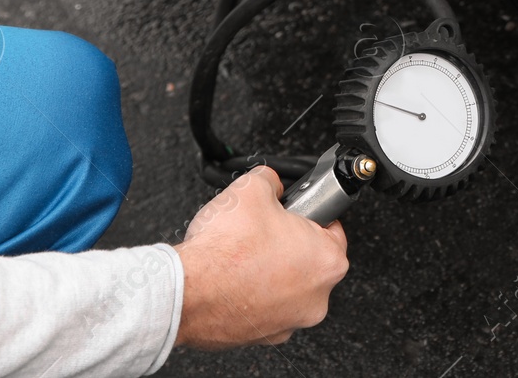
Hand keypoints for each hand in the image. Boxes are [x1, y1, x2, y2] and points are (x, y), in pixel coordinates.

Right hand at [173, 167, 349, 348]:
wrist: (185, 292)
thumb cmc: (224, 251)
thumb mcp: (252, 187)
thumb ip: (272, 181)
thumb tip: (271, 182)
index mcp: (327, 261)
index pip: (332, 227)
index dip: (309, 212)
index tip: (293, 212)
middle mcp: (316, 298)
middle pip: (309, 260)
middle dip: (288, 243)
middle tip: (263, 232)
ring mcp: (289, 322)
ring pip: (287, 287)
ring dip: (270, 272)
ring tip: (244, 256)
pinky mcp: (262, 337)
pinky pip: (264, 307)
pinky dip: (252, 294)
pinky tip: (234, 279)